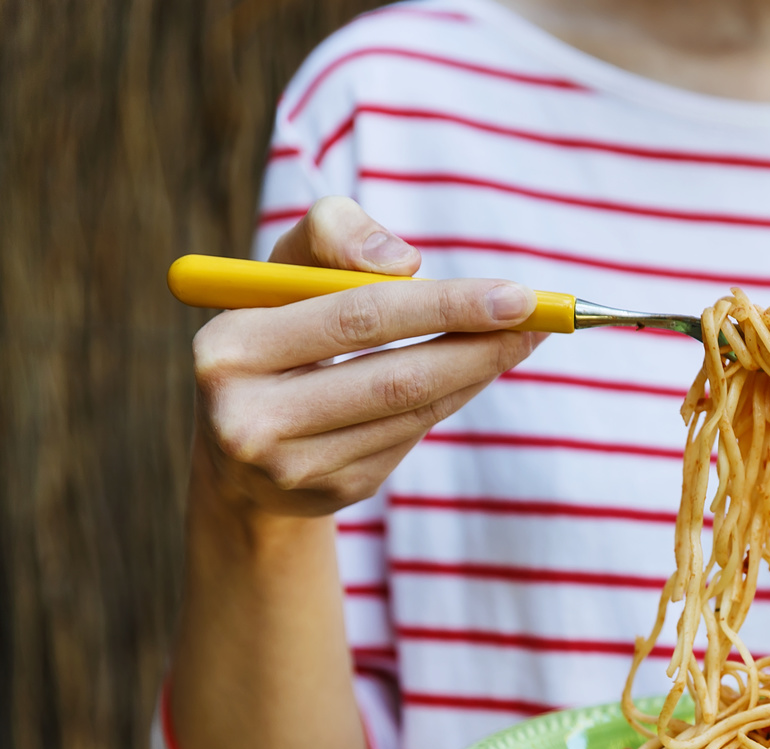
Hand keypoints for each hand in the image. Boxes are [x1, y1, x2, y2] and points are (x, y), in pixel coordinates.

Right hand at [190, 196, 543, 517]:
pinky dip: (450, 398)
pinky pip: (410, 437)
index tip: (517, 295)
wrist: (237, 435)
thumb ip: (335, 236)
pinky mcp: (331, 492)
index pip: (357, 319)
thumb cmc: (274, 324)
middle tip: (541, 320)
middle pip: (396, 378)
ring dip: (477, 371)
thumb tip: (407, 263)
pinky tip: (474, 370)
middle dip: (479, 345)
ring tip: (521, 337)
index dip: (445, 306)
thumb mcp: (284, 267)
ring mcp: (292, 467)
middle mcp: (250, 419)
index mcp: (228, 350)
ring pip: (412, 412)